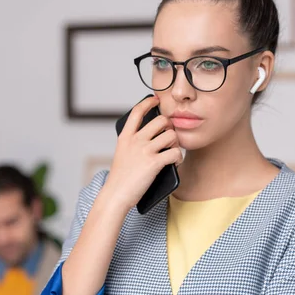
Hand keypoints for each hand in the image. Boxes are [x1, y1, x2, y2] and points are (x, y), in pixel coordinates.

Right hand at [104, 95, 182, 212]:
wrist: (116, 195)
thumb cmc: (120, 178)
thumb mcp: (122, 154)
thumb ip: (133, 143)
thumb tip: (154, 137)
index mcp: (125, 137)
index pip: (137, 111)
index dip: (148, 102)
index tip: (156, 99)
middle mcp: (135, 140)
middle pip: (161, 120)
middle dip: (170, 127)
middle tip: (169, 138)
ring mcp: (144, 150)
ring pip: (171, 135)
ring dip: (176, 143)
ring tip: (172, 151)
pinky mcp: (154, 162)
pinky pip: (175, 152)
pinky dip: (178, 158)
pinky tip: (174, 163)